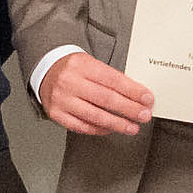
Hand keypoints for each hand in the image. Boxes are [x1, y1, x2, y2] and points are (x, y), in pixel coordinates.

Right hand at [40, 50, 154, 136]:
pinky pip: (82, 126)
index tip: (147, 99)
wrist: (46, 70)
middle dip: (129, 109)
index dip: (133, 91)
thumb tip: (136, 94)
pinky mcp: (56, 114)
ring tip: (132, 127)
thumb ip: (110, 78)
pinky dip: (99, 129)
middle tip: (144, 115)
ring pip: (95, 116)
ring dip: (117, 123)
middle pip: (106, 99)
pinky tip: (111, 129)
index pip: (113, 80)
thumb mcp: (91, 63)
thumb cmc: (73, 68)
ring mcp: (62, 99)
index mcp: (82, 65)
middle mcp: (70, 82)